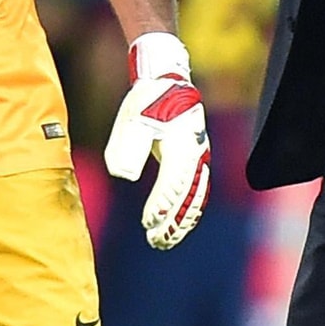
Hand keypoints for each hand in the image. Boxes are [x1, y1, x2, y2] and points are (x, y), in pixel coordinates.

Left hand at [105, 31, 210, 248]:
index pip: (173, 182)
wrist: (167, 83)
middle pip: (189, 197)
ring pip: (196, 198)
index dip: (161, 205)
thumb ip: (127, 149)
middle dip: (173, 223)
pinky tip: (177, 227)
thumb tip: (125, 176)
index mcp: (180, 144)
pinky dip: (189, 212)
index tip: (147, 222)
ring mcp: (199, 158)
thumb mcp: (131, 121)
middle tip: (155, 241)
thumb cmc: (147, 102)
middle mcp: (195, 154)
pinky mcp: (196, 161)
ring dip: (181, 223)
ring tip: (163, 242)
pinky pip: (197, 192)